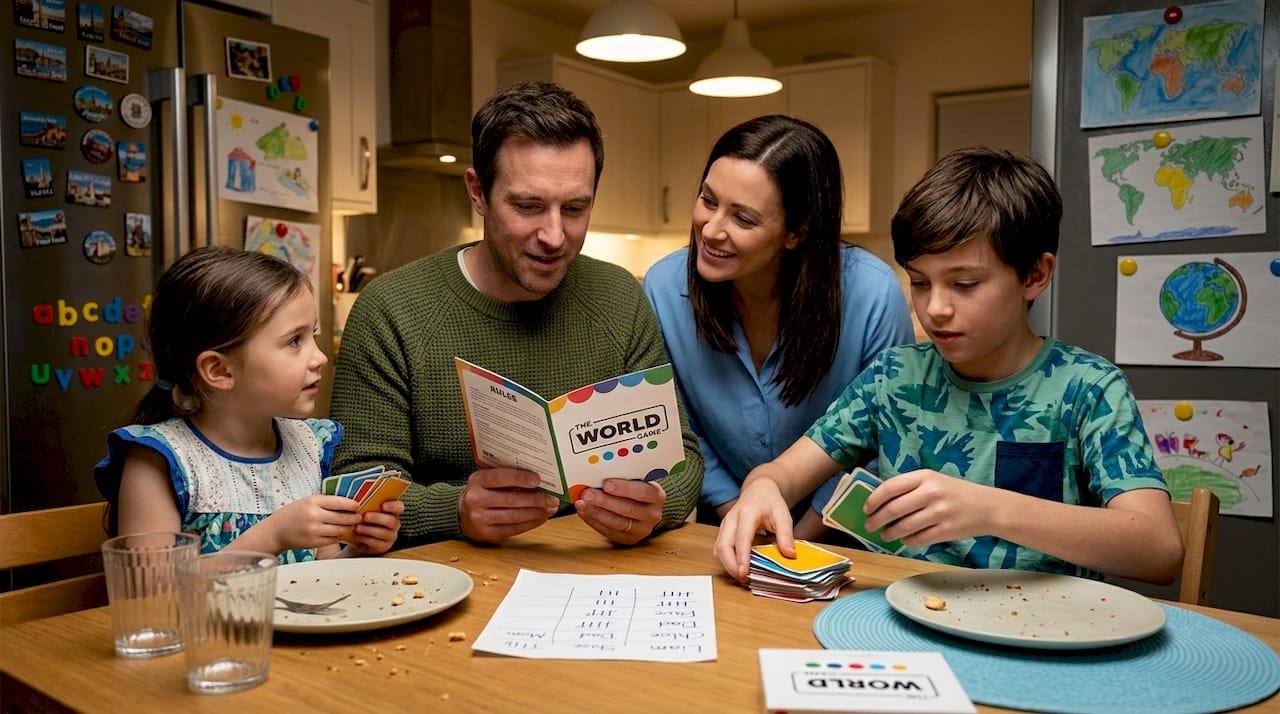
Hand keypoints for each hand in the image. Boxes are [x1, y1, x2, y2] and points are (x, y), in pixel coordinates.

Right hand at [261, 495, 362, 551]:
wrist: (276, 531)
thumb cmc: (293, 513)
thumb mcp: (307, 501)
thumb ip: (326, 502)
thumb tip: (348, 504)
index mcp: (313, 502)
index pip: (339, 502)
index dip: (352, 505)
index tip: (357, 506)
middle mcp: (314, 516)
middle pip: (343, 517)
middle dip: (354, 518)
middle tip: (359, 517)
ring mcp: (314, 530)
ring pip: (340, 530)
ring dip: (347, 528)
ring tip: (350, 525)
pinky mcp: (313, 542)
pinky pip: (333, 539)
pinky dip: (337, 536)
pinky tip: (337, 533)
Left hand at [343, 499, 404, 555]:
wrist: (358, 538)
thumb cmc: (363, 520)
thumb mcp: (365, 510)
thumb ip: (367, 504)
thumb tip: (359, 497)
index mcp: (392, 512)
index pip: (399, 507)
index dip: (393, 506)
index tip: (383, 505)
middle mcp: (394, 523)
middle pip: (392, 521)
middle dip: (378, 518)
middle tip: (365, 516)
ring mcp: (391, 535)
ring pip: (385, 533)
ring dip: (370, 530)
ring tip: (357, 527)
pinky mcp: (384, 546)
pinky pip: (379, 543)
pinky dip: (367, 539)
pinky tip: (358, 536)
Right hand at [459, 468, 559, 543]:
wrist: (462, 514)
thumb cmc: (482, 492)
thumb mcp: (487, 479)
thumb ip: (506, 476)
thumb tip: (537, 479)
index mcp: (477, 481)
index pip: (500, 477)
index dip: (520, 478)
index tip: (538, 479)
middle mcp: (476, 500)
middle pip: (511, 499)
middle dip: (536, 499)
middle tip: (552, 498)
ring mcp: (480, 519)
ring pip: (515, 516)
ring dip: (536, 513)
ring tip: (550, 509)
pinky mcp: (487, 534)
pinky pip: (514, 529)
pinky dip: (531, 523)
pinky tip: (541, 518)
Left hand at [574, 479, 664, 544]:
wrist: (642, 508)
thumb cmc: (635, 490)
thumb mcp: (636, 481)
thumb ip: (623, 478)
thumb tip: (597, 473)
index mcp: (657, 496)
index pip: (643, 492)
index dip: (624, 489)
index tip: (606, 484)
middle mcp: (653, 514)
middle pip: (628, 509)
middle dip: (605, 501)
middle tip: (587, 493)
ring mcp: (642, 529)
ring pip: (618, 523)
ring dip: (596, 512)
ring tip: (582, 503)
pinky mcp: (629, 539)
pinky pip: (610, 532)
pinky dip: (594, 521)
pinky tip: (584, 512)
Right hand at [713, 478, 793, 582]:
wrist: (758, 490)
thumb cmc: (770, 502)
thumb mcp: (783, 515)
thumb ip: (786, 535)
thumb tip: (790, 555)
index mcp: (747, 513)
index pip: (741, 538)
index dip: (741, 557)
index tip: (744, 573)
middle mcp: (731, 519)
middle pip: (723, 546)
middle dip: (730, 566)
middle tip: (744, 580)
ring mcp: (724, 526)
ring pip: (718, 550)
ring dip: (727, 566)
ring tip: (742, 577)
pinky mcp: (722, 532)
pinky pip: (719, 549)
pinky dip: (726, 561)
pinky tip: (738, 569)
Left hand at [862, 469, 996, 546]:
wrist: (987, 507)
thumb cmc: (955, 492)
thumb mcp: (933, 480)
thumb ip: (909, 488)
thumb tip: (880, 502)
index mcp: (925, 477)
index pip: (890, 487)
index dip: (874, 500)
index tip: (866, 508)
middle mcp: (931, 493)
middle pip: (893, 509)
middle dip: (877, 520)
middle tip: (869, 525)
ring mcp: (940, 512)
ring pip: (904, 527)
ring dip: (890, 533)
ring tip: (886, 535)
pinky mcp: (947, 530)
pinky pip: (918, 539)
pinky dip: (907, 541)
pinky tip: (905, 540)